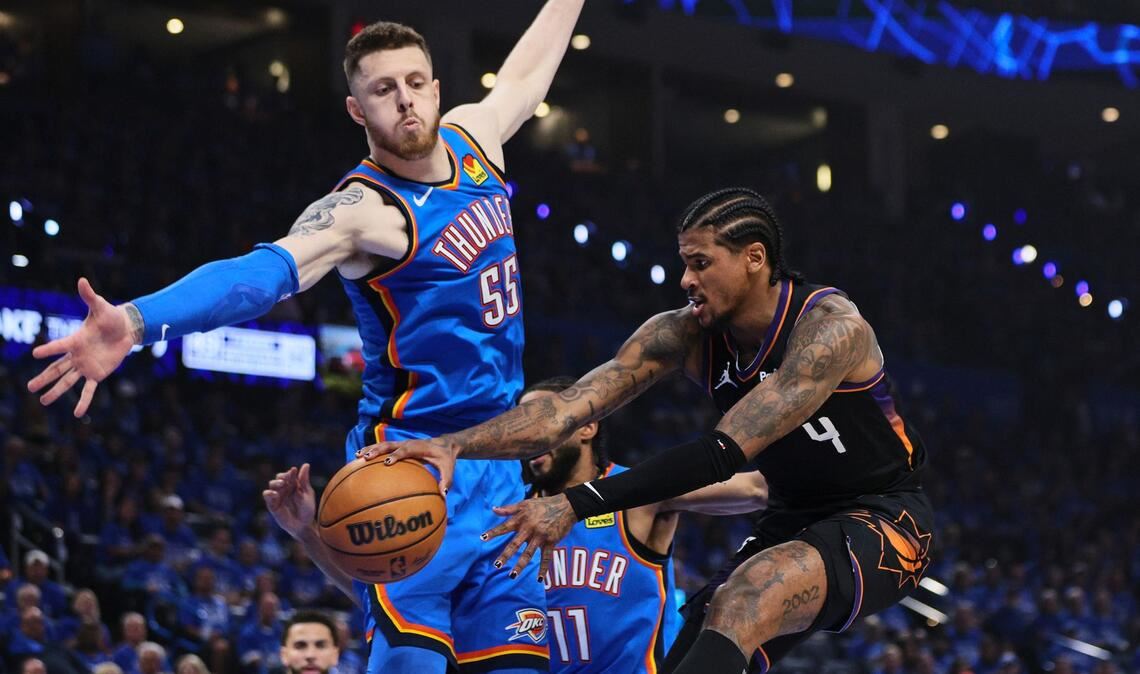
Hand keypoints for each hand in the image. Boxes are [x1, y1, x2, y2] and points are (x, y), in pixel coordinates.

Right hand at [26, 278, 136, 416]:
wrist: (125, 328)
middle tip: (29, 387)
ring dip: (56, 391)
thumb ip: (89, 296)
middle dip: (44, 378)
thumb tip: (82, 280)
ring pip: (68, 381)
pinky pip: (89, 389)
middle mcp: (77, 355)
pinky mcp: (98, 373)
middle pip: (57, 369)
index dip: (49, 350)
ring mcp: (86, 366)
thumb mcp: (100, 306)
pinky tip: (77, 413)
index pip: (59, 346)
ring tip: (43, 401)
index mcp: (75, 340)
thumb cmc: (110, 316)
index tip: (35, 354)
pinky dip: (84, 401)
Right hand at [263, 464, 315, 538]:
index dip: (290, 472)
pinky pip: (267, 496)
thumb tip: (306, 464)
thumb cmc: (307, 509)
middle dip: (282, 476)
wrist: (304, 525)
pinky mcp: (272, 505)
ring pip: (272, 485)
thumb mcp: (307, 494)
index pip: (289, 475)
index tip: (293, 471)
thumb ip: (304, 480)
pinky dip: (269, 493)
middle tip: (286, 478)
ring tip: (282, 484)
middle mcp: (284, 489)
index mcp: (293, 485)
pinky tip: (275, 494)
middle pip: (279, 478)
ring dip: (276, 482)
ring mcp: (278, 496)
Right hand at [357, 437, 457, 492]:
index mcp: (419, 447)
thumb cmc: (446, 458)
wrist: (445, 444)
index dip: (397, 455)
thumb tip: (443, 496)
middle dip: (377, 450)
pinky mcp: (398, 447)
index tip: (387, 462)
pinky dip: (371, 451)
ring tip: (357, 457)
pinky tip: (359, 460)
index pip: (406, 450)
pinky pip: (383, 448)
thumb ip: (446, 481)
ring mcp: (402, 444)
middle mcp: (408, 443)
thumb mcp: (449, 469)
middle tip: (365, 458)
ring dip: (370, 449)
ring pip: (383, 444)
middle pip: (390, 445)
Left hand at [481, 494, 575, 579]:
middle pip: (515, 544)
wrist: (566, 506)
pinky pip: (546, 557)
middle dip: (506, 555)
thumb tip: (493, 509)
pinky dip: (543, 569)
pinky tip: (539, 579)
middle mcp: (529, 529)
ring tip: (512, 576)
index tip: (482, 538)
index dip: (494, 532)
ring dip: (520, 565)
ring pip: (528, 553)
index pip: (504, 526)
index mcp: (521, 519)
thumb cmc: (543, 504)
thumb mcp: (525, 503)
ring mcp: (540, 536)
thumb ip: (508, 508)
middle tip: (497, 565)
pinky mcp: (551, 542)